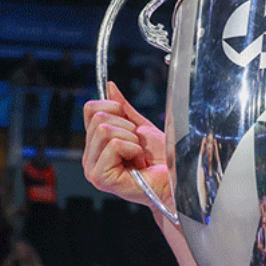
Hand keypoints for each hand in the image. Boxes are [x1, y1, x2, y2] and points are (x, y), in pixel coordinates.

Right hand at [82, 82, 169, 208]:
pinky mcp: (100, 177)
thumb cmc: (162, 158)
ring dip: (131, 140)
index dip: (114, 108)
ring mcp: (92, 169)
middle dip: (127, 127)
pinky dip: (133, 150)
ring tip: (138, 156)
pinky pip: (114, 145)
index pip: (91, 110)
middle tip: (138, 145)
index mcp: (95, 144)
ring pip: (105, 130)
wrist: (176, 178)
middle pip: (99, 118)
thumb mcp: (141, 127)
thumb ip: (123, 109)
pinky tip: (138, 164)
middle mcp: (89, 157)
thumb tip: (109, 87)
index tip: (131, 124)